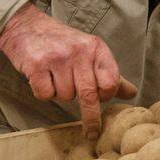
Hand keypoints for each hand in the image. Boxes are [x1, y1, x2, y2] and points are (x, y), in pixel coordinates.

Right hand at [0, 3, 136, 138]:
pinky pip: (45, 95)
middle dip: (91, 117)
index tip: (101, 100)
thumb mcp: (90, 51)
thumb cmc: (63, 43)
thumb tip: (131, 93)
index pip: (111, 80)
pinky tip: (42, 78)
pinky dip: (44, 93)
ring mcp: (58, 58)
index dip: (107, 95)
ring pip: (65, 96)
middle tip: (92, 132)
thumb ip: (109, 74)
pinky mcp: (37, 65)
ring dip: (61, 94)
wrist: (28, 27)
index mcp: (96, 48)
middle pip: (90, 94)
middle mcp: (79, 52)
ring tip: (56, 78)